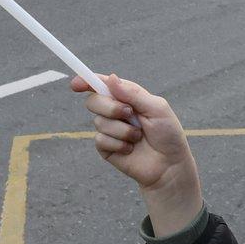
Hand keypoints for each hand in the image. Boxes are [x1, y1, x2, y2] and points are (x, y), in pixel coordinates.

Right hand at [72, 74, 202, 235]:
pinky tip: (130, 149)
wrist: (169, 166)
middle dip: (110, 107)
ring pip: (99, 122)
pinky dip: (118, 144)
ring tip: (138, 137)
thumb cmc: (168, 134)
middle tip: (128, 114)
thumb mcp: (157, 108)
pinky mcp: (106, 147)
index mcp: (127, 97)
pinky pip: (100, 140)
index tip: (76, 84)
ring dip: (121, 130)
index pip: (102, 85)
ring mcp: (110, 129)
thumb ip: (133, 94)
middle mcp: (115, 111)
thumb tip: (110, 78)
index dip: (86, 81)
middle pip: (94, 101)